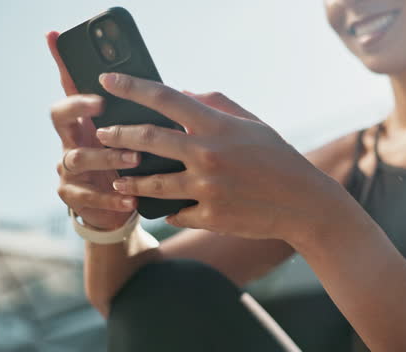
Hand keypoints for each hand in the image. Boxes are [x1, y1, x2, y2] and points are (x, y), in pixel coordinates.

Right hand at [46, 31, 138, 230]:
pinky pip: (86, 196)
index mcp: (88, 121)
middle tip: (102, 106)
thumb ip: (153, 116)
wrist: (119, 211)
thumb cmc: (133, 166)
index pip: (72, 87)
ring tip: (133, 159)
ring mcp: (69, 169)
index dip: (66, 65)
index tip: (65, 44)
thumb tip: (183, 92)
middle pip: (60, 114)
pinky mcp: (74, 196)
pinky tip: (130, 198)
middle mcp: (73, 140)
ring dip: (106, 157)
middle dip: (78, 107)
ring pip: (77, 157)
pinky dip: (110, 199)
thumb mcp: (143, 138)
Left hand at [96, 73, 351, 244]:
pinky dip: (166, 209)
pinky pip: (174, 212)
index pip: (164, 98)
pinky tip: (159, 207)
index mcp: (216, 126)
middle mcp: (207, 155)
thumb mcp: (251, 124)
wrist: (303, 203)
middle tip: (102, 133)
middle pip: (147, 140)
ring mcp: (207, 189)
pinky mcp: (210, 217)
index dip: (131, 86)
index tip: (107, 81)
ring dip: (128, 179)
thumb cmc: (277, 158)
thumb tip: (181, 93)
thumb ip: (215, 105)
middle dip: (117, 135)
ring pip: (151, 183)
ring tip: (116, 177)